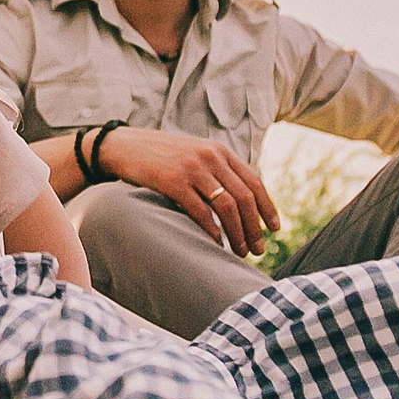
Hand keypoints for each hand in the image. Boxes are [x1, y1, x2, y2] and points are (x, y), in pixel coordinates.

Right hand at [94, 127, 279, 254]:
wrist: (123, 146)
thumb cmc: (160, 156)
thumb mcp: (194, 154)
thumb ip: (217, 170)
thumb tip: (241, 201)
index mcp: (219, 151)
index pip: (254, 181)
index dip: (267, 208)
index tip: (274, 230)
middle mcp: (210, 157)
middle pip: (244, 197)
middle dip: (254, 227)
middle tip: (258, 249)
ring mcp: (192, 168)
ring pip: (227, 206)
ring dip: (237, 233)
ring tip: (239, 252)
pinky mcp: (173, 181)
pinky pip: (200, 211)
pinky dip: (212, 230)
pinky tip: (216, 244)